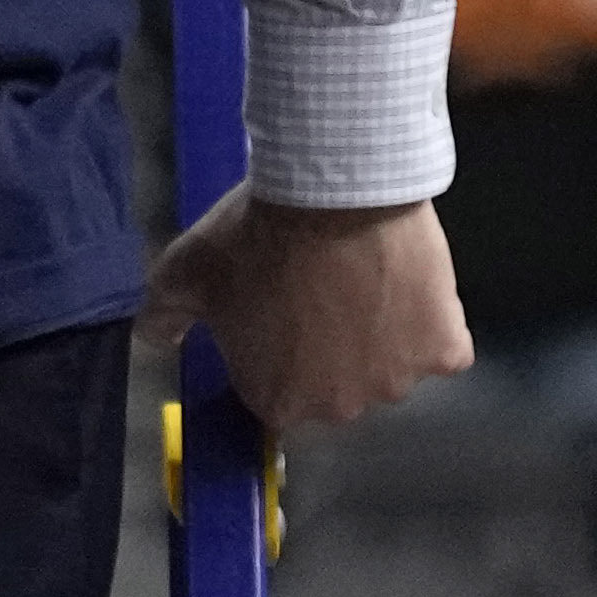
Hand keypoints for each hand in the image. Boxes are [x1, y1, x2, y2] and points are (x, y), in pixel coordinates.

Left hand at [141, 190, 468, 436]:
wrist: (335, 189)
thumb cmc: (254, 237)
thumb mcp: (184, 273)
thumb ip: (162, 316)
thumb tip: (152, 338)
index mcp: (278, 401)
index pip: (277, 394)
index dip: (276, 354)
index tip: (278, 314)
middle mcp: (340, 408)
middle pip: (337, 388)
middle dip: (329, 351)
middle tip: (320, 292)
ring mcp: (397, 381)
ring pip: (390, 367)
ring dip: (381, 337)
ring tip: (365, 280)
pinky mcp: (444, 348)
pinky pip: (443, 349)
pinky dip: (432, 327)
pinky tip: (413, 291)